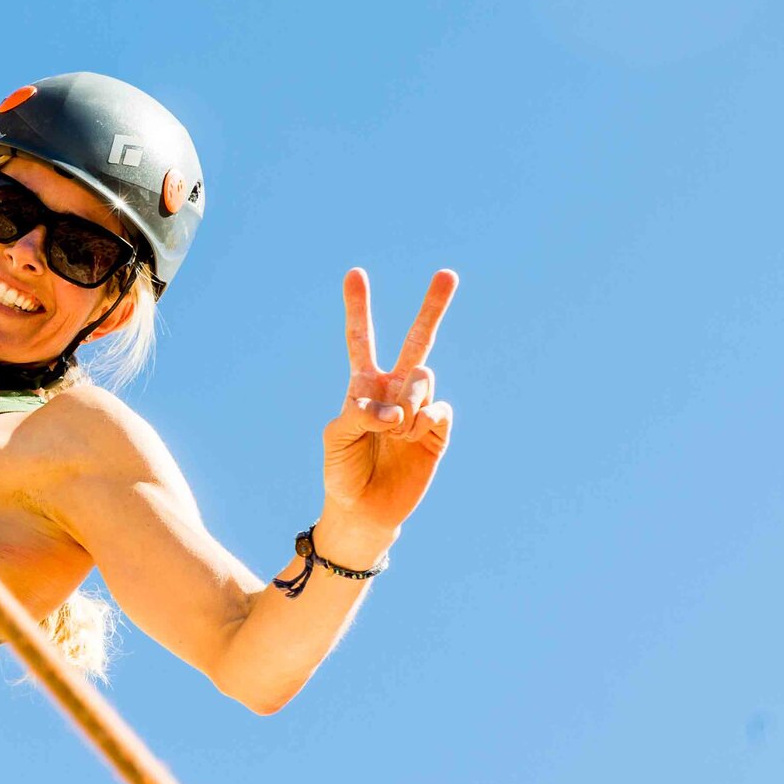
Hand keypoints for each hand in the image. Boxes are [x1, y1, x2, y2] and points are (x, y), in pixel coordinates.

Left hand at [321, 267, 456, 539]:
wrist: (365, 510)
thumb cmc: (342, 472)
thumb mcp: (335, 439)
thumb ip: (357, 414)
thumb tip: (395, 410)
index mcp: (363, 386)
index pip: (361, 340)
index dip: (357, 308)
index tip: (354, 272)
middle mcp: (394, 390)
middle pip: (417, 340)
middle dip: (433, 307)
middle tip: (448, 274)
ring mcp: (419, 408)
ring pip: (424, 378)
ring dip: (409, 400)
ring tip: (396, 429)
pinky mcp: (438, 430)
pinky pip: (438, 409)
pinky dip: (423, 420)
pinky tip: (412, 436)